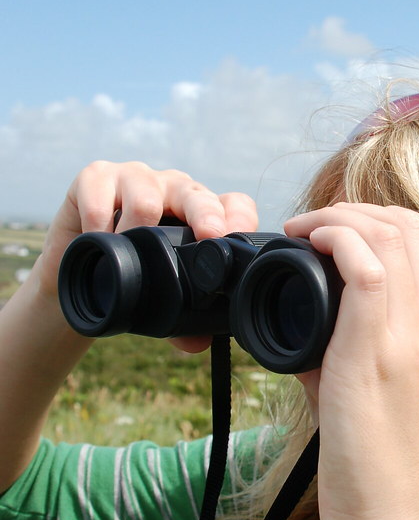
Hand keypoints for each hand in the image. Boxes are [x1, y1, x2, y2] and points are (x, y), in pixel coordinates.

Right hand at [37, 161, 257, 349]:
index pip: (233, 204)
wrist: (77, 263)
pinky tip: (96, 239)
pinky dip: (98, 225)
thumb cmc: (130, 271)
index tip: (238, 238)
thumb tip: (198, 342)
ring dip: (137, 231)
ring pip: (147, 198)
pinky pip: (100, 199)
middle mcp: (174, 190)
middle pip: (197, 195)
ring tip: (126, 253)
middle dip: (206, 215)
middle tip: (210, 236)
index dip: (240, 218)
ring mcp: (136, 178)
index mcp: (200, 213)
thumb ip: (184, 320)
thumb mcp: (162, 294)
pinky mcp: (96, 176)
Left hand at [284, 203, 418, 519]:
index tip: (350, 229)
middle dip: (363, 210)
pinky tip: (306, 241)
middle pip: (416, 227)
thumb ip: (361, 353)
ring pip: (391, 234)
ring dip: (342, 216)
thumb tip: (306, 326)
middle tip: (320, 225)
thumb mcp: (395, 399)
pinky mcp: (374, 354)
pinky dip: (333, 237)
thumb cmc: (390, 474)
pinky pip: (362, 264)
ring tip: (306, 228)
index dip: (395, 219)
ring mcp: (414, 338)